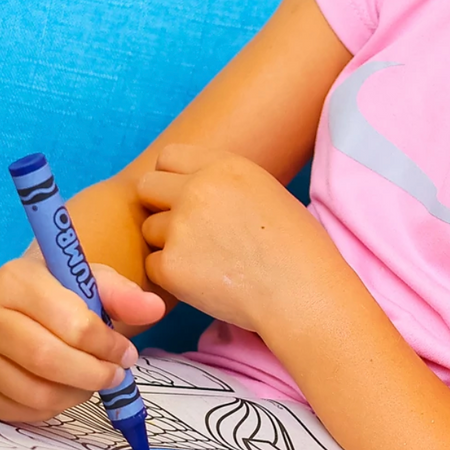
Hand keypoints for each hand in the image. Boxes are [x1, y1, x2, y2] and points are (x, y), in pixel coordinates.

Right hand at [0, 256, 164, 421]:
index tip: (126, 353)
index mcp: (14, 278)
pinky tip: (60, 389)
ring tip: (89, 380)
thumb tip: (154, 308)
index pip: (69, 321)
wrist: (8, 305)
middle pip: (46, 359)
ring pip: (33, 392)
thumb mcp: (86, 281)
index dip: (106, 344)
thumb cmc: (52, 293)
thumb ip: (121, 293)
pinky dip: (49, 409)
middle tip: (114, 376)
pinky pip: (17, 412)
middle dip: (92, 374)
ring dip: (74, 394)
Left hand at [136, 144, 338, 333]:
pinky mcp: (172, 265)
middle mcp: (197, 189)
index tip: (182, 197)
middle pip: (146, 186)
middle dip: (158, 206)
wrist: (302, 293)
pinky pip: (152, 265)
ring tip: (208, 261)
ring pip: (150, 229)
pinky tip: (204, 281)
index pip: (169, 156)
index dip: (172, 178)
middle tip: (185, 231)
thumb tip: (188, 184)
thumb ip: (222, 182)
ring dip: (168, 244)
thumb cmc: (296, 248)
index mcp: (224, 166)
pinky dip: (171, 276)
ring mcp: (181, 227)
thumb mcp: (264, 190)